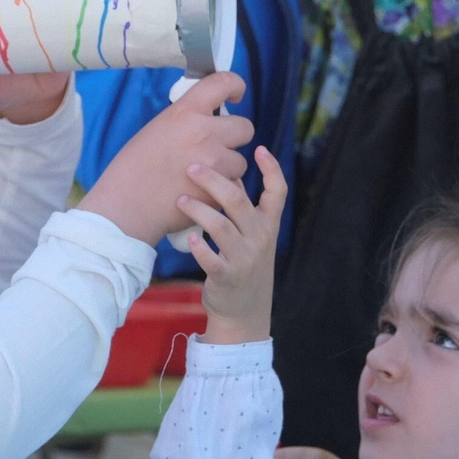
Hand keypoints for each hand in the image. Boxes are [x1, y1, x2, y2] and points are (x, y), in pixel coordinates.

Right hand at [79, 72, 253, 244]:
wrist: (126, 206)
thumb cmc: (133, 167)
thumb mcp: (158, 129)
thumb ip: (186, 121)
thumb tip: (208, 120)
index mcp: (185, 112)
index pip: (223, 83)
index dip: (235, 85)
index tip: (235, 95)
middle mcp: (204, 133)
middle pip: (245, 127)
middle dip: (235, 137)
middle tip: (218, 147)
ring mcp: (214, 163)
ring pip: (241, 161)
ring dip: (228, 168)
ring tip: (204, 176)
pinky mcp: (217, 191)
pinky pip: (233, 186)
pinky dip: (221, 190)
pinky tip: (201, 193)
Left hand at [182, 146, 286, 344]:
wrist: (245, 310)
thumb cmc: (244, 262)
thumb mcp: (253, 234)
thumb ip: (244, 205)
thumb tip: (229, 169)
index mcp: (268, 224)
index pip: (278, 193)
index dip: (272, 170)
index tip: (259, 148)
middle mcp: (260, 238)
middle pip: (238, 201)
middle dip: (213, 180)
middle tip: (191, 167)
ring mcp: (245, 258)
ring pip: (221, 226)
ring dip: (198, 209)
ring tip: (180, 200)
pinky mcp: (227, 276)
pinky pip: (212, 259)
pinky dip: (199, 246)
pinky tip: (189, 236)